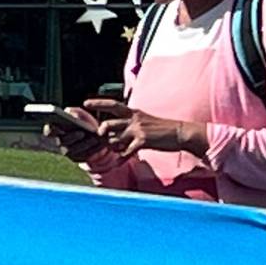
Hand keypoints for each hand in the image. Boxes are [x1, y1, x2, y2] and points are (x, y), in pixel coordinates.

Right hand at [45, 107, 107, 161]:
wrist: (93, 134)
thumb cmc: (84, 122)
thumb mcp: (80, 115)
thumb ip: (74, 111)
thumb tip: (69, 112)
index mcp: (54, 131)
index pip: (49, 132)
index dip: (52, 129)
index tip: (61, 125)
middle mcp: (58, 143)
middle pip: (62, 141)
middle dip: (72, 137)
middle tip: (81, 133)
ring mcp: (67, 152)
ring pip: (73, 150)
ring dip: (84, 144)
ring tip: (94, 138)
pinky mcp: (77, 158)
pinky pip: (83, 156)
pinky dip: (92, 150)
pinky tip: (100, 144)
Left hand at [88, 99, 209, 157]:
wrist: (180, 133)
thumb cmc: (161, 129)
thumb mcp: (143, 121)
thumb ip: (128, 124)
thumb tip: (113, 132)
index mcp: (133, 112)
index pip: (112, 105)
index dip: (98, 103)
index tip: (85, 103)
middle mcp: (133, 119)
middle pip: (107, 125)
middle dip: (102, 134)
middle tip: (104, 140)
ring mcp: (138, 130)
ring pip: (114, 140)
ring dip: (113, 148)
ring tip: (120, 150)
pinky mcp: (143, 141)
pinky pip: (126, 152)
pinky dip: (122, 159)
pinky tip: (120, 161)